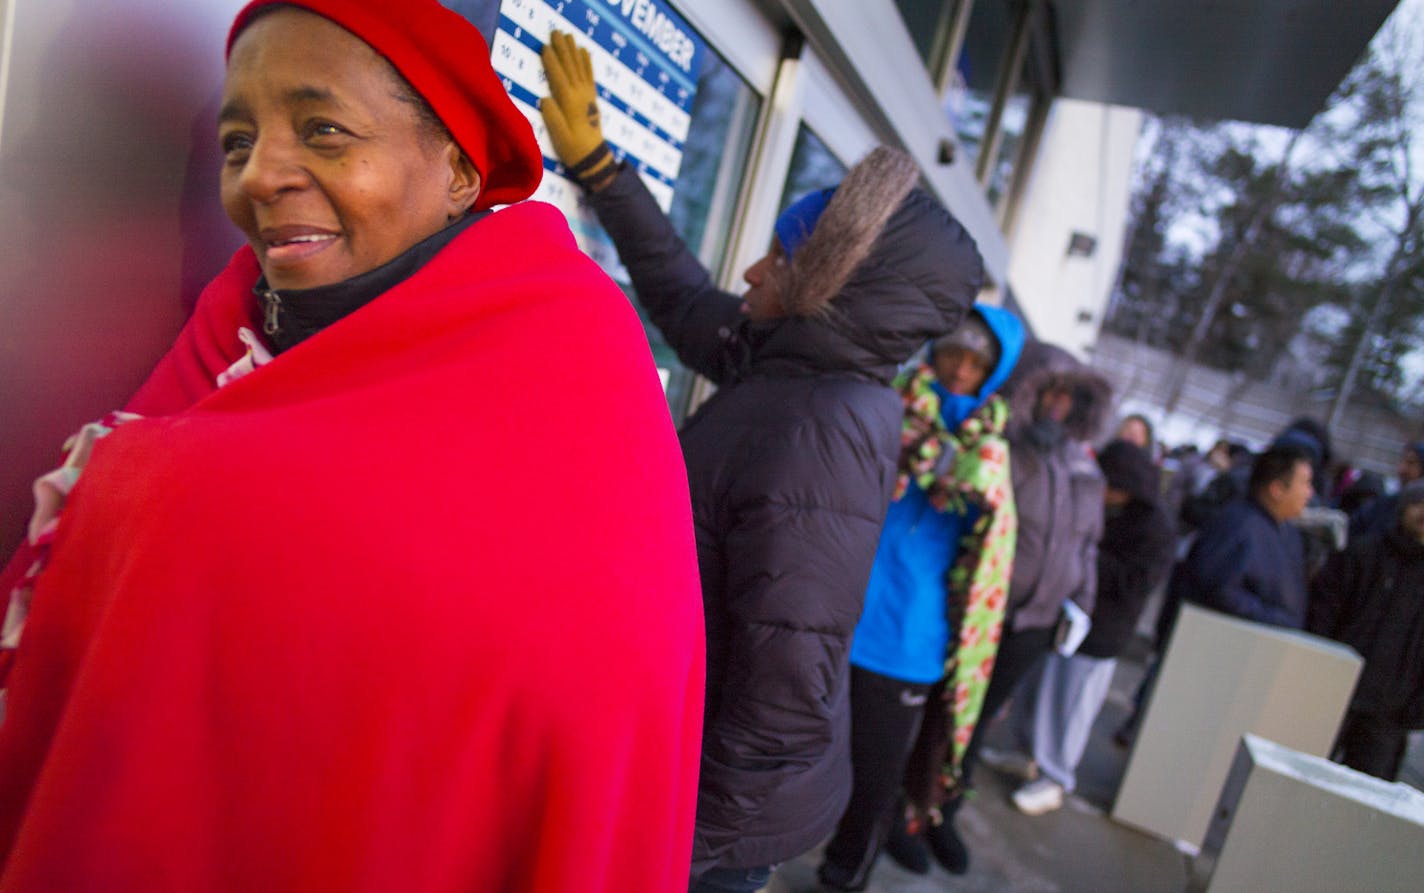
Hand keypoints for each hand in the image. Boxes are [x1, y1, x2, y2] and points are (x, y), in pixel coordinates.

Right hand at [539, 30, 613, 184]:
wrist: (593, 158)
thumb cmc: (572, 149)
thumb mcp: (559, 137)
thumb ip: (552, 117)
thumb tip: (545, 98)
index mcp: (569, 103)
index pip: (558, 77)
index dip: (551, 62)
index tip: (545, 46)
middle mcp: (580, 95)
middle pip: (570, 67)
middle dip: (562, 48)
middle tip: (556, 32)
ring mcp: (588, 95)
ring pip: (580, 67)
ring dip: (573, 50)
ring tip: (568, 36)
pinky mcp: (592, 98)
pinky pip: (589, 75)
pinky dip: (586, 62)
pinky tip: (584, 51)